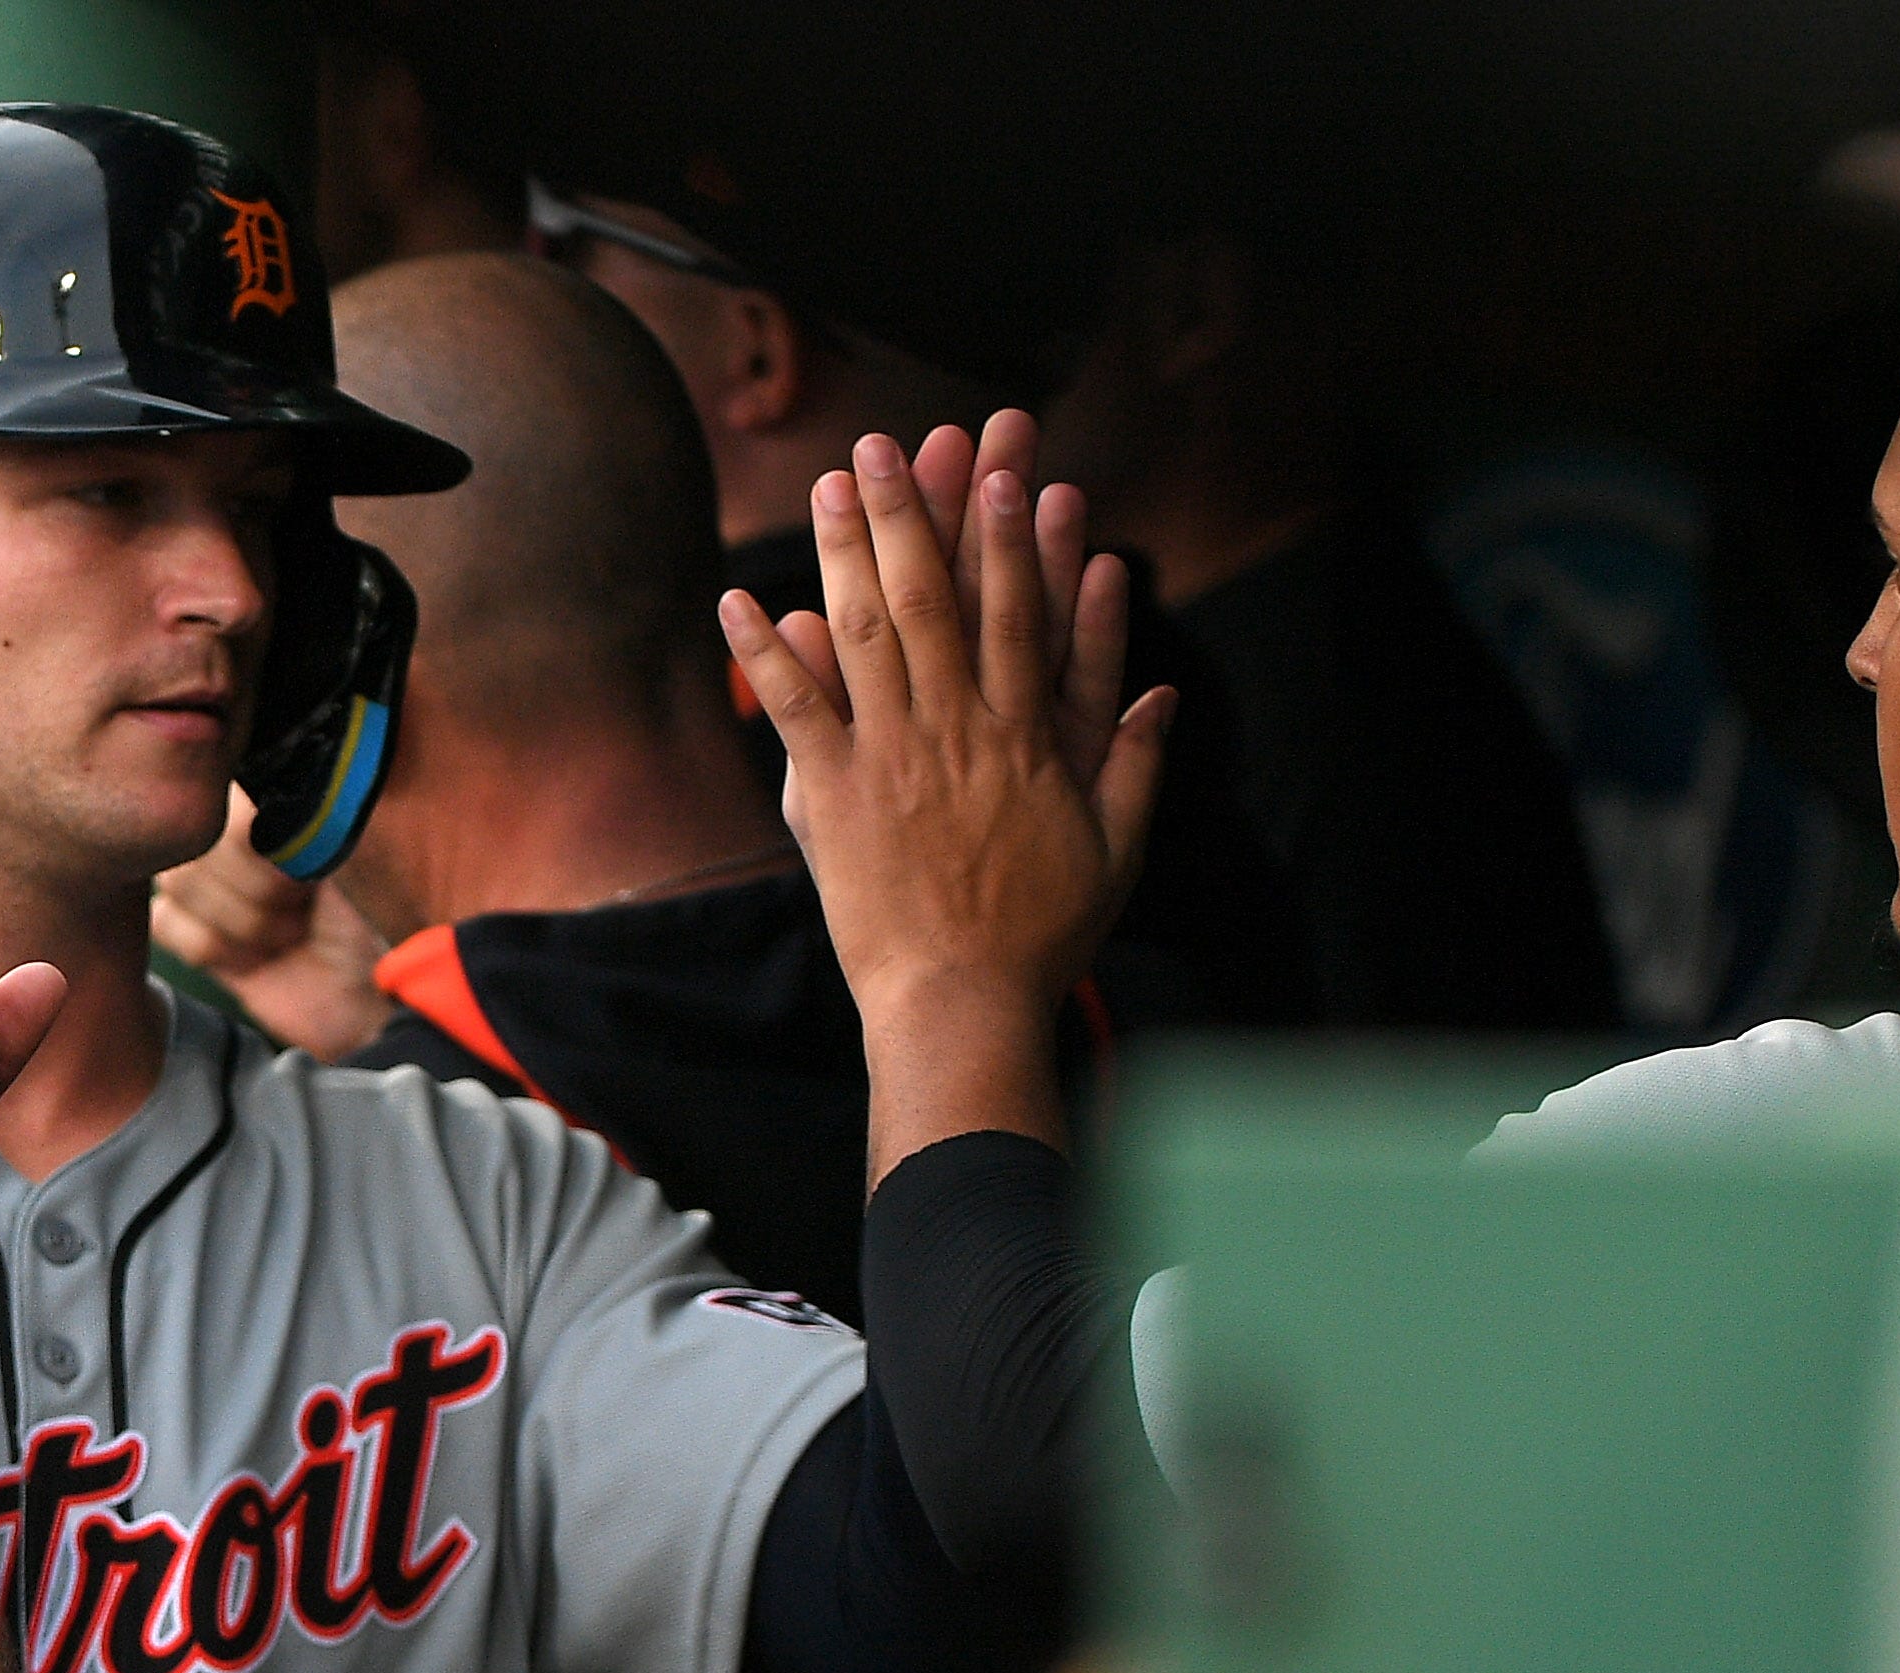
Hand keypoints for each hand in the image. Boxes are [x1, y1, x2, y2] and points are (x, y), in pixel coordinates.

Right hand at [152, 790, 393, 1059]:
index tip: (304, 869)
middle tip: (303, 908)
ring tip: (288, 933)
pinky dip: (215, 948)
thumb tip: (259, 794)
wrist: (374, 995)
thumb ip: (306, 808)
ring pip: (179, 881)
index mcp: (274, 788)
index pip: (227, 791)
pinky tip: (254, 958)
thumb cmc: (375, 916)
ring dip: (242, 923)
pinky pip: (165, 922)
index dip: (256, 839)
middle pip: (198, 841)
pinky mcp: (187, 923)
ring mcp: (205, 871)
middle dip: (257, 890)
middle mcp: (231, 820)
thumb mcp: (354, 852)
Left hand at [725, 416, 1169, 1175]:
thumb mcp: (1115, 849)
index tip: (1000, 470)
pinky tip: (739, 600)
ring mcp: (890, 758)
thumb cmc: (1041, 937)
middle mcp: (957, 729)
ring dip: (844, 551)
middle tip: (892, 443)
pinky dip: (764, 655)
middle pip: (934, 599)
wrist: (962, 1002)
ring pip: (864, 633)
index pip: (1018, 613)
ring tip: (828, 484)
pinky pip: (795, 710)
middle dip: (914, 512)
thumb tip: (1159, 692)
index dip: (1008, 535)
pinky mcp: (834, 797)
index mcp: (1025, 736)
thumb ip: (1135, 763)